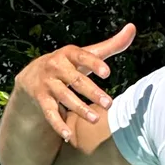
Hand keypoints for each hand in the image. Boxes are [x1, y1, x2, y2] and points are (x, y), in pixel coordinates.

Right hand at [14, 23, 135, 140]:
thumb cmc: (69, 65)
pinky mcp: (41, 100)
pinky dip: (57, 125)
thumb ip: (110, 45)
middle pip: (75, 80)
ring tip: (95, 119)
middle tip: (109, 103)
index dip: (94, 64)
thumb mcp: (86, 54)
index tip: (107, 73)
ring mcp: (48, 84)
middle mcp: (56, 66)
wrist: (32, 76)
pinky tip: (68, 135)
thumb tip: (132, 28)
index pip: (82, 57)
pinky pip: (49, 113)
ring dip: (79, 109)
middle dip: (92, 92)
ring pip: (64, 97)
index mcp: (69, 54)